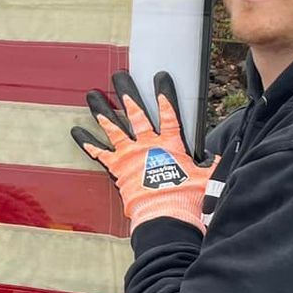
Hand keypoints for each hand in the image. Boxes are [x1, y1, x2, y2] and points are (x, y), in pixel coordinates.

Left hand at [71, 71, 215, 230]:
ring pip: (113, 127)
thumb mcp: (206, 179)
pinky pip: (98, 153)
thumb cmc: (186, 198)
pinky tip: (77, 131)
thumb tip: (216, 160)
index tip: (160, 79)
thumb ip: (210, 165)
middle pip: (136, 113)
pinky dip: (87, 142)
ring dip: (102, 111)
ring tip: (93, 96)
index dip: (164, 96)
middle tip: (119, 78)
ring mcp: (129, 155)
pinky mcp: (116, 168)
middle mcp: (147, 145)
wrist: (165, 214)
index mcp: (170, 144)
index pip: (169, 114)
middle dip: (127, 94)